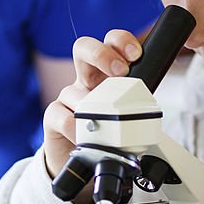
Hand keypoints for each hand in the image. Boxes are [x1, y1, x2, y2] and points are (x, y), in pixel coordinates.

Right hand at [42, 30, 141, 177]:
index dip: (121, 42)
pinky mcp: (53, 118)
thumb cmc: (111, 132)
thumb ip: (137, 102)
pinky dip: (73, 125)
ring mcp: (68, 98)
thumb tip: (150, 106)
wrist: (87, 161)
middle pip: (83, 48)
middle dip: (101, 54)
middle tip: (119, 72)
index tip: (135, 55)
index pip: (112, 44)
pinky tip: (84, 135)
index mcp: (107, 73)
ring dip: (89, 104)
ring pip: (71, 89)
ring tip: (104, 119)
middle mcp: (86, 80)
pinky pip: (59, 115)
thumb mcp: (129, 112)